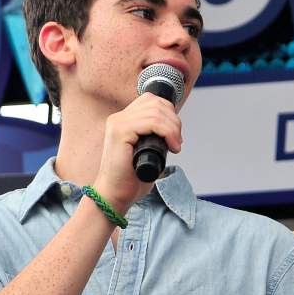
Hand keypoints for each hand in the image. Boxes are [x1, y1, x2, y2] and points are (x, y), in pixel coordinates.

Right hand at [92, 92, 183, 213]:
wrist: (115, 194)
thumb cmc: (131, 177)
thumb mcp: (147, 150)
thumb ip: (155, 135)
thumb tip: (175, 127)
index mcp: (124, 119)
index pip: (151, 100)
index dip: (170, 113)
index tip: (175, 135)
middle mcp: (119, 118)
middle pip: (156, 103)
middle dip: (174, 121)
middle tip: (177, 142)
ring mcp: (118, 124)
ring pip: (156, 112)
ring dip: (173, 128)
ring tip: (175, 146)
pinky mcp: (120, 133)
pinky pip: (151, 122)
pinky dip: (167, 133)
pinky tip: (171, 148)